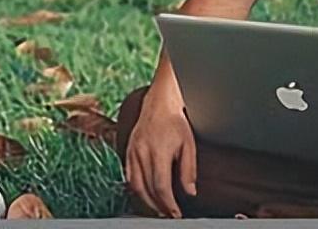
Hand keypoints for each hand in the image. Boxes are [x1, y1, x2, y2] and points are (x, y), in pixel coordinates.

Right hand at [124, 90, 197, 217]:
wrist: (158, 103)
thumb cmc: (175, 122)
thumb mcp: (189, 145)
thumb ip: (188, 170)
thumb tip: (190, 192)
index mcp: (157, 151)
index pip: (160, 186)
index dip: (168, 204)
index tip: (176, 213)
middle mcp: (141, 152)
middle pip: (147, 189)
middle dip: (158, 206)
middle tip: (169, 214)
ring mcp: (132, 151)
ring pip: (135, 184)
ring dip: (146, 200)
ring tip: (158, 208)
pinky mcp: (127, 150)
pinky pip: (128, 175)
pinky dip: (136, 188)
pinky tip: (145, 194)